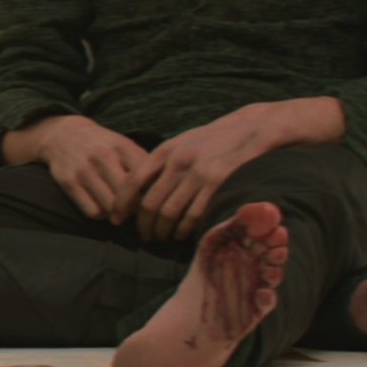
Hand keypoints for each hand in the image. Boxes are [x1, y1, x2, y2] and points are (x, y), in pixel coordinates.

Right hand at [4, 115, 154, 223]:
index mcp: (121, 146)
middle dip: (137, 208)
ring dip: (119, 214)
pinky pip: (92, 211)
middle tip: (139, 212)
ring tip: (122, 212)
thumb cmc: (101, 143)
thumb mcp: (123, 144)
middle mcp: (103, 157)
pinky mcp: (69, 183)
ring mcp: (84, 171)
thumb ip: (142, 162)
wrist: (63, 134)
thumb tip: (162, 186)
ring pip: (111, 206)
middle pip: (128, 195)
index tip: (154, 199)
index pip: (145, 177)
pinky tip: (104, 209)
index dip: (153, 193)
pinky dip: (101, 215)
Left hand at [125, 105, 286, 241]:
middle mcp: (177, 161)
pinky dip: (183, 230)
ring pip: (169, 213)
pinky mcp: (217, 183)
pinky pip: (193, 215)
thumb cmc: (212, 139)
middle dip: (143, 225)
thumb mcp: (181, 143)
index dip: (121, 204)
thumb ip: (161, 163)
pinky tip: (181, 235)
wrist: (250, 128)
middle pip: (149, 203)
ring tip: (161, 238)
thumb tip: (137, 190)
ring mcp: (197, 173)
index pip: (132, 181)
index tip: (116, 219)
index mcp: (164, 150)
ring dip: (162, 231)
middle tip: (144, 236)